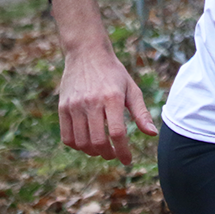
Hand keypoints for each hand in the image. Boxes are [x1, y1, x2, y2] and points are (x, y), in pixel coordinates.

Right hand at [57, 45, 157, 164]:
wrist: (87, 53)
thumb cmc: (113, 74)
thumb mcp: (131, 89)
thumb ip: (141, 113)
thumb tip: (152, 134)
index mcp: (112, 98)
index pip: (117, 133)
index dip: (123, 151)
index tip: (127, 160)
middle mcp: (92, 102)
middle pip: (98, 141)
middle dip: (109, 154)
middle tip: (114, 154)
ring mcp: (75, 105)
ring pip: (82, 142)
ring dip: (93, 152)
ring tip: (102, 149)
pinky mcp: (63, 107)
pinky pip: (67, 137)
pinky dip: (77, 146)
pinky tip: (86, 143)